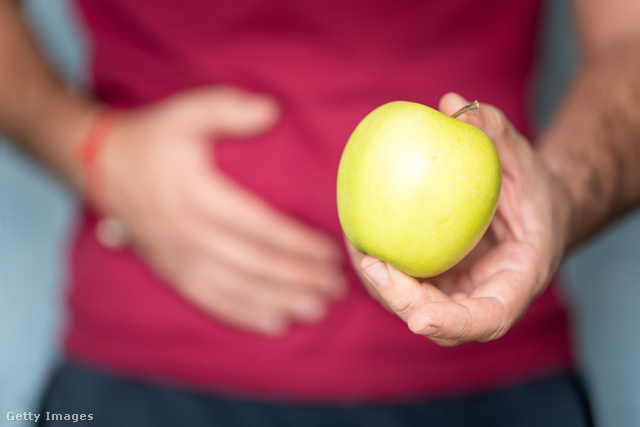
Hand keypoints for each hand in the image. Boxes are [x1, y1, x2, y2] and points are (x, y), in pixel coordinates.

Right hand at [97, 86, 345, 335]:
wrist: (98, 166)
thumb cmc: (151, 138)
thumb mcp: (184, 111)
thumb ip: (226, 109)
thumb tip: (272, 110)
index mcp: (197, 195)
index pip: (260, 226)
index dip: (299, 243)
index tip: (331, 252)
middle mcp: (189, 233)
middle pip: (255, 263)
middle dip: (300, 278)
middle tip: (337, 287)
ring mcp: (178, 257)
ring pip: (237, 288)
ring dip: (281, 301)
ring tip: (318, 309)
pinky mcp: (171, 270)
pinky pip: (211, 300)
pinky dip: (244, 314)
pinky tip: (275, 322)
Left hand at [349, 92, 572, 345]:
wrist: (535, 212)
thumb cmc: (534, 189)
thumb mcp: (524, 159)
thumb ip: (496, 133)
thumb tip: (452, 103)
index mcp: (515, 283)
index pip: (487, 318)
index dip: (452, 324)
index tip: (419, 319)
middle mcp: (482, 298)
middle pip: (438, 321)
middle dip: (401, 301)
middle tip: (372, 262)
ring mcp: (457, 295)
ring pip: (413, 305)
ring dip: (382, 285)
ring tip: (357, 245)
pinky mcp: (438, 283)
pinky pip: (407, 281)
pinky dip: (383, 266)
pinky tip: (358, 233)